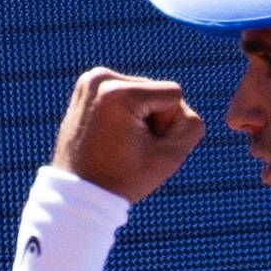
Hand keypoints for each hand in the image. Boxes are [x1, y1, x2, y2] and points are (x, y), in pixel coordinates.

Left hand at [51, 67, 205, 203]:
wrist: (79, 192)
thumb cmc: (123, 180)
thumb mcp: (170, 157)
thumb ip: (191, 125)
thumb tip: (180, 106)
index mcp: (119, 92)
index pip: (173, 94)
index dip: (168, 125)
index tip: (143, 148)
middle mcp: (100, 78)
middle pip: (157, 90)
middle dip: (153, 120)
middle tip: (129, 148)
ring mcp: (90, 80)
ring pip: (143, 92)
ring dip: (141, 117)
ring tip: (120, 142)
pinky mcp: (86, 87)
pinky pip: (126, 94)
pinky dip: (127, 113)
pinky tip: (113, 134)